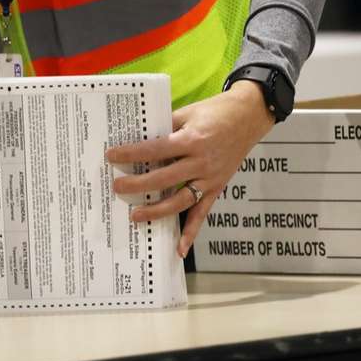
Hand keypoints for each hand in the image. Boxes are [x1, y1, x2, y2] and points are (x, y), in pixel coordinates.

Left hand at [105, 81, 274, 257]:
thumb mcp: (188, 113)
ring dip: (157, 211)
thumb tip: (137, 140)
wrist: (249, 116)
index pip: (155, 150)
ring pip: (180, 200)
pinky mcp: (216, 188)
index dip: (131, 154)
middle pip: (164, 178)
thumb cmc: (216, 111)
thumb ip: (165, 128)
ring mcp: (210, 178)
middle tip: (117, 187)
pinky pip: (202, 213)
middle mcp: (201, 162)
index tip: (111, 156)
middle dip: (138, 185)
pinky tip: (179, 249)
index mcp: (192, 140)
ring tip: (135, 215)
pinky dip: (191, 232)